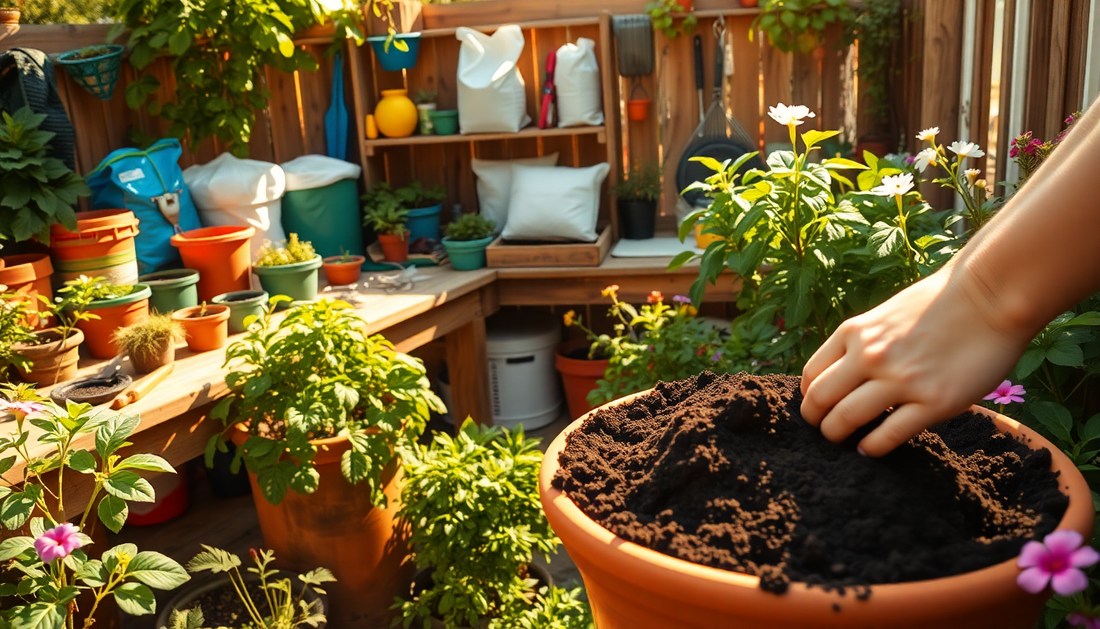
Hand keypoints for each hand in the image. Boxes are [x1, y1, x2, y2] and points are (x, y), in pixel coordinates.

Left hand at [799, 266, 1032, 455]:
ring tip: (844, 442)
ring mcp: (899, 380)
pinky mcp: (933, 402)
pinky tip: (870, 450)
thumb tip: (848, 372)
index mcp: (854, 332)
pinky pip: (887, 436)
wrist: (992, 295)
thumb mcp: (886, 315)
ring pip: (845, 419)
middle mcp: (869, 355)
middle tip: (824, 431)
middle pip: (820, 400)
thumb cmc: (942, 303)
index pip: (811, 374)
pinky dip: (871, 448)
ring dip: (837, 436)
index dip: (809, 397)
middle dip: (816, 421)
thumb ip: (865, 342)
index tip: (818, 408)